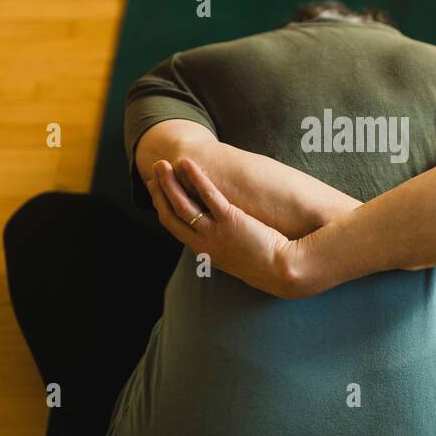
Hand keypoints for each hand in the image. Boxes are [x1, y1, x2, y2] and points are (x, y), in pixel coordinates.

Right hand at [146, 158, 306, 299]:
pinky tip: (187, 163)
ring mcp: (215, 232)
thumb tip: (226, 232)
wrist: (282, 271)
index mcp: (204, 250)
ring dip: (169, 182)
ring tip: (163, 163)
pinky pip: (208, 195)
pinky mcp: (230, 221)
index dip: (162, 206)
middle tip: (154, 171)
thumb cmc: (266, 263)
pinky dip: (195, 177)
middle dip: (159, 191)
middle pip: (171, 215)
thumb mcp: (237, 255)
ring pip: (183, 204)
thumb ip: (225, 243)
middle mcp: (204, 243)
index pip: (174, 226)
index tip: (157, 191)